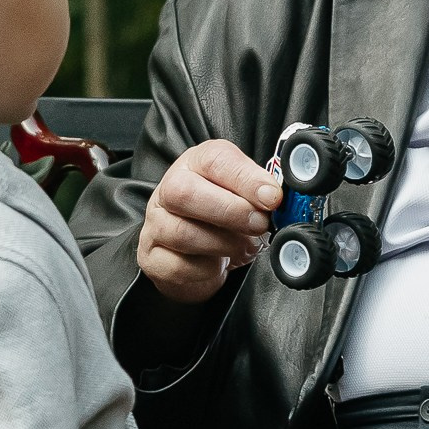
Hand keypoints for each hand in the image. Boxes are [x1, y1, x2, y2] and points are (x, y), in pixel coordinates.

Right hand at [137, 138, 280, 303]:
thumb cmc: (221, 219)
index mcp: (196, 165)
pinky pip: (178, 266)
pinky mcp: (153, 258)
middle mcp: (169, 190)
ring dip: (222, 243)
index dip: (246, 179)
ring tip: (242, 245)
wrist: (196, 254)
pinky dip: (206, 268)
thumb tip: (275, 197)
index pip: (214, 160)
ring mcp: (156, 225)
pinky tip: (218, 262)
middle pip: (184, 192)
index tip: (271, 197)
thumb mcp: (244, 195)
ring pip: (181, 232)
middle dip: (230, 211)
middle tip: (259, 224)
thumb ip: (259, 190)